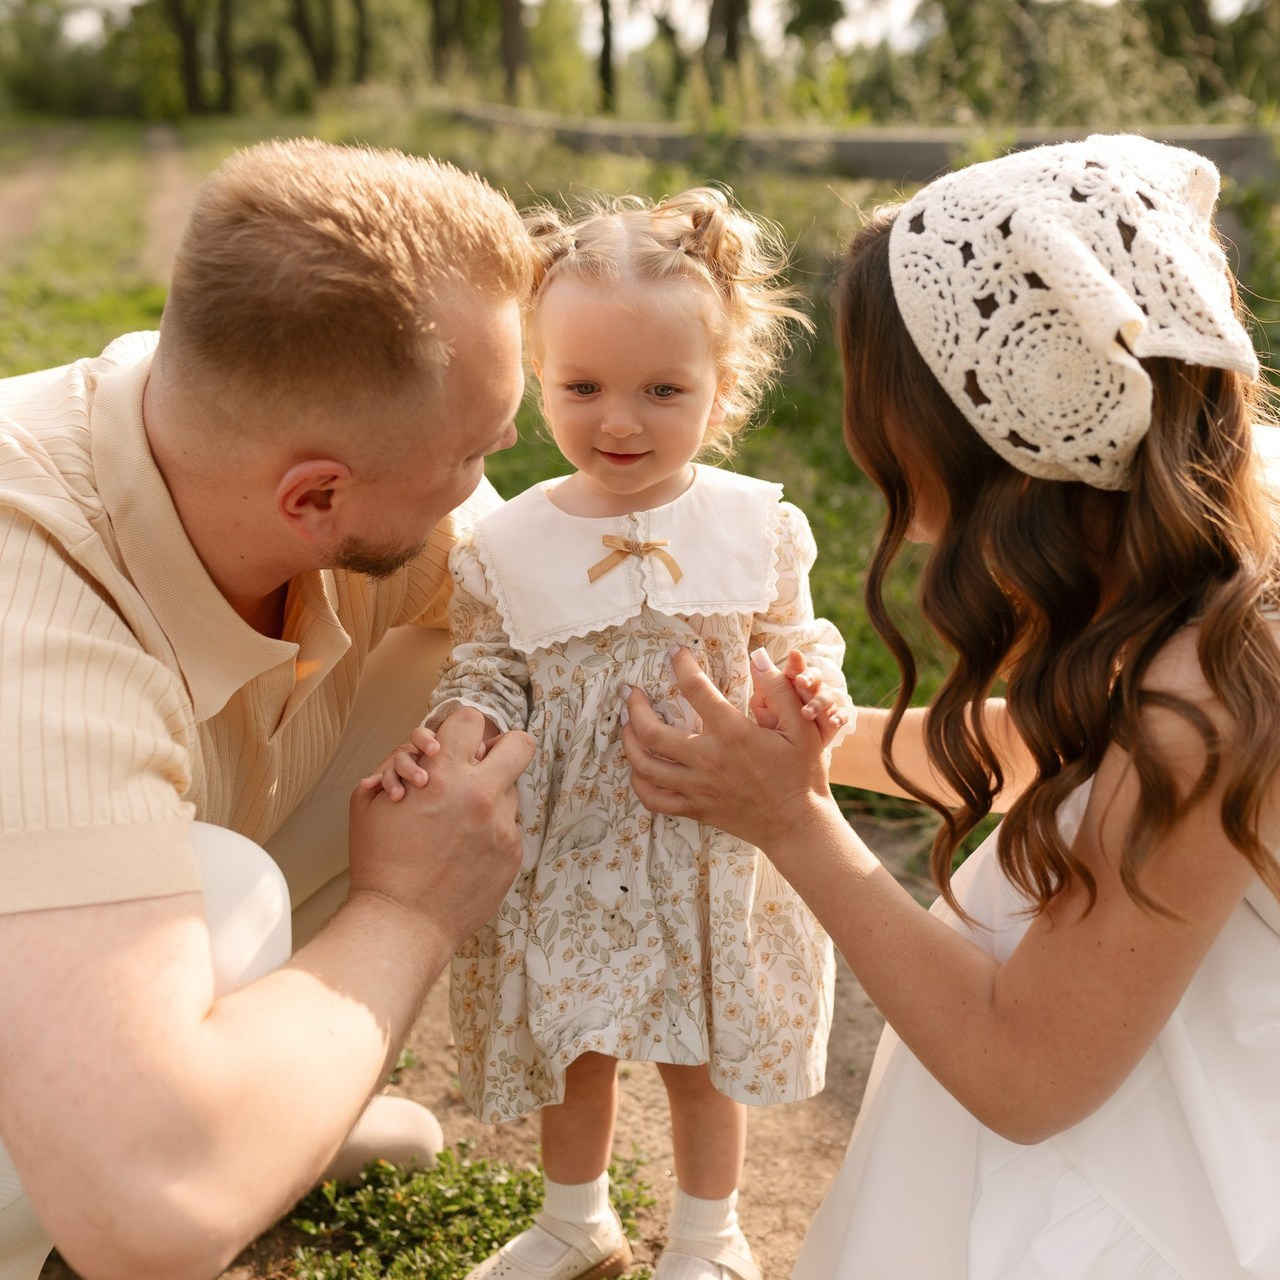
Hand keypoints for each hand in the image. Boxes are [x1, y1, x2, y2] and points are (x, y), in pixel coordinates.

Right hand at [348, 706, 533, 940]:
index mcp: (441, 774)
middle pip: (519, 745)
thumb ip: (397, 766)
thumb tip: (427, 753)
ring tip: (461, 824)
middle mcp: (479, 794)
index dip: (462, 730)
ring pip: (511, 791)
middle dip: (502, 749)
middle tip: (482, 767)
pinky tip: (467, 852)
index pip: (471, 720)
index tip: (455, 748)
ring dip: (491, 798)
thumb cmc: (380, 862)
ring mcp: (502, 825)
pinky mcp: (513, 853)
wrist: (401, 922)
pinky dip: (491, 832)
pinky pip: (510, 827)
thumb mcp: (368, 803)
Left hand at [622, 646, 831, 849]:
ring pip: (645, 765)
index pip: (695, 689)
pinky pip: (653, 799)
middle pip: (652, 731)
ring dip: (629, 742)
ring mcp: (698, 787)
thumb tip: (757, 657)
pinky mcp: (695, 808)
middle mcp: (708, 759)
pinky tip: (638, 768)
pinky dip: (638, 783)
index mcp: (732, 733)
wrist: (797, 824)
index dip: (681, 664)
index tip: (675, 652)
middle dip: (634, 707)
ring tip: (625, 725)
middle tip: (630, 693)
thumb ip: (780, 690)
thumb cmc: (801, 773)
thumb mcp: (802, 727)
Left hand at [750, 648, 852, 746]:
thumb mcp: (766, 709)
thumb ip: (766, 687)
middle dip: (809, 678)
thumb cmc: (773, 729)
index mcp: (791, 685)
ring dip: (818, 701)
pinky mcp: (833, 724)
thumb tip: (757, 658)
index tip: (794, 654)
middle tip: (802, 682)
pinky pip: (841, 716)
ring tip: (806, 713)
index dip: (795, 662)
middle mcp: (809, 692)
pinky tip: (832, 722)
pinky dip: (838, 717)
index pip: (794, 669)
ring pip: (827, 695)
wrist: (791, 757)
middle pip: (815, 678)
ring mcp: (823, 707)